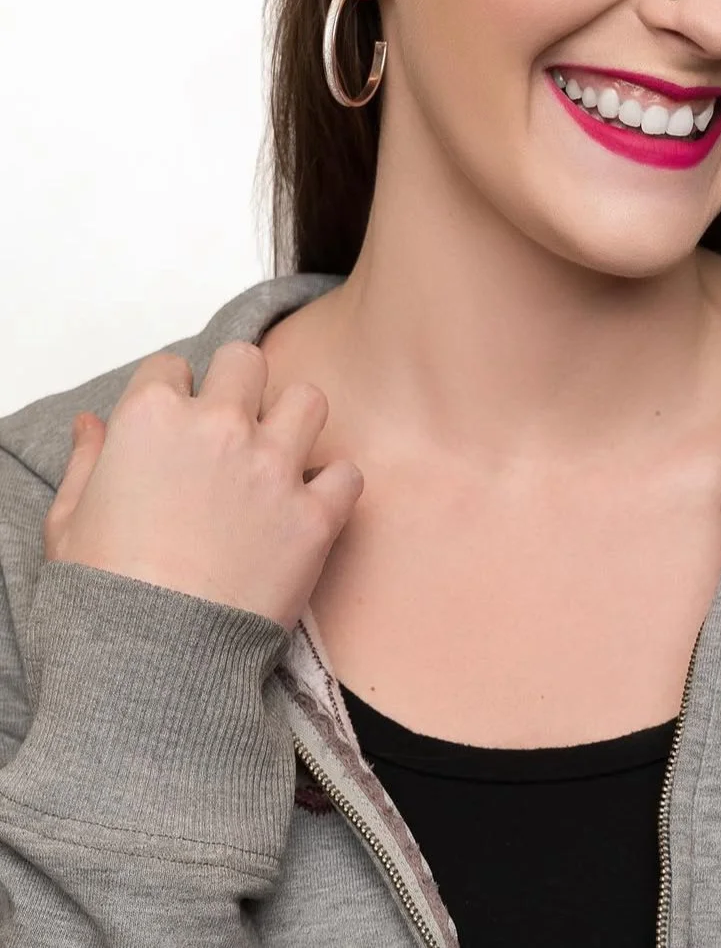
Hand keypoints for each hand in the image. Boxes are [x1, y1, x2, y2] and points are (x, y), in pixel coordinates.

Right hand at [42, 341, 363, 632]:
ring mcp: (273, 468)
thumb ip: (86, 461)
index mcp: (151, 419)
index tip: (174, 425)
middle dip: (238, 387)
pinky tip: (311, 507)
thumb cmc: (100, 598)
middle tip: (233, 427)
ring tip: (278, 458)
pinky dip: (334, 489)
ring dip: (295, 423)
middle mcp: (219, 427)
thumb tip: (91, 424)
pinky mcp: (315, 514)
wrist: (153, 664)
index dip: (172, 395)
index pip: (170, 367)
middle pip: (245, 362)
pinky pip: (347, 474)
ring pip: (308, 400)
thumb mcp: (68, 524)